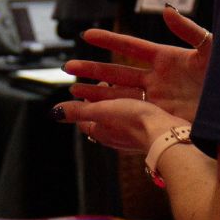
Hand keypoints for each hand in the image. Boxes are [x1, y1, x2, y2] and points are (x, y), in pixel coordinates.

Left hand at [54, 98, 184, 156]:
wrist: (165, 134)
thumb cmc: (133, 122)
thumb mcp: (101, 111)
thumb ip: (78, 111)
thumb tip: (54, 112)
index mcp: (101, 132)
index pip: (84, 117)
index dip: (81, 102)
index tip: (82, 88)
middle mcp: (114, 136)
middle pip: (100, 116)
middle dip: (98, 100)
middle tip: (101, 84)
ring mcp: (131, 135)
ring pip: (117, 115)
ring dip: (114, 100)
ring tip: (117, 86)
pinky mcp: (147, 131)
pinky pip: (134, 116)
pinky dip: (131, 105)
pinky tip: (138, 97)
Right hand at [65, 7, 212, 122]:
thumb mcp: (212, 50)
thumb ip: (188, 29)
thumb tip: (166, 10)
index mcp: (167, 59)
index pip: (131, 47)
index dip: (109, 41)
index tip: (86, 35)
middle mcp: (159, 81)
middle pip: (118, 74)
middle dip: (92, 71)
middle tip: (68, 68)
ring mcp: (159, 102)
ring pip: (119, 96)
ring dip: (96, 94)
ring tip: (74, 93)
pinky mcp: (162, 121)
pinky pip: (131, 117)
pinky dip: (112, 116)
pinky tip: (95, 117)